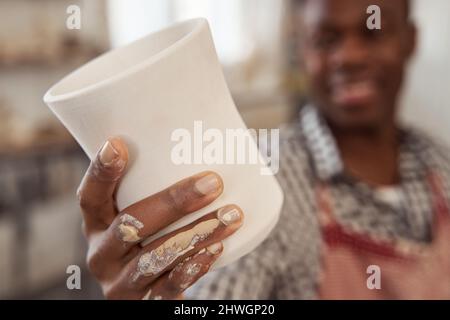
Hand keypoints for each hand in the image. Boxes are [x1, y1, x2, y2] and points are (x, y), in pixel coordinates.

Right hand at [77, 137, 243, 298]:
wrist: (148, 295)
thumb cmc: (152, 241)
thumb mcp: (143, 219)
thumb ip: (159, 191)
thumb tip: (215, 143)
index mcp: (96, 226)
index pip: (90, 198)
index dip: (100, 172)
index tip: (118, 144)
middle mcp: (101, 254)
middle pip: (131, 224)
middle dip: (174, 201)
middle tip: (214, 182)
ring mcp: (120, 283)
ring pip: (156, 257)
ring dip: (197, 233)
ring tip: (232, 214)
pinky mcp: (143, 304)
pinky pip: (169, 287)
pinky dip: (195, 266)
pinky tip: (217, 248)